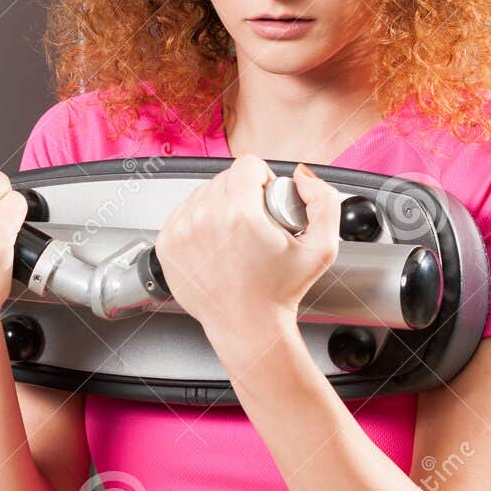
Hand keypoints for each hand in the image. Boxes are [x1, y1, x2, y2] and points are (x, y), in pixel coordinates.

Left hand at [152, 155, 341, 347]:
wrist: (248, 326)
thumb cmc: (279, 293)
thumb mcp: (323, 249)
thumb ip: (324, 202)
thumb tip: (302, 176)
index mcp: (239, 215)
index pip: (247, 165)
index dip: (264, 179)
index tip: (267, 201)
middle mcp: (204, 219)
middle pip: (224, 178)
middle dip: (242, 194)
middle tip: (255, 225)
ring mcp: (181, 231)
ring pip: (203, 193)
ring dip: (219, 206)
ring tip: (235, 236)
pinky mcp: (167, 244)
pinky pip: (184, 213)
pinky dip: (199, 222)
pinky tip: (216, 244)